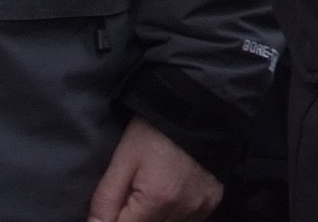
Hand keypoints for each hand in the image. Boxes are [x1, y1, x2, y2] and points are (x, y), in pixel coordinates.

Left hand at [87, 117, 222, 221]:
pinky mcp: (212, 203)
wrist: (197, 108)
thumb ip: (105, 200)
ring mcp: (202, 208)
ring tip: (152, 191)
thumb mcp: (123, 160)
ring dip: (153, 217)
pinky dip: (173, 214)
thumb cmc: (155, 131)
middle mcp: (184, 210)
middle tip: (132, 194)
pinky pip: (186, 220)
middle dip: (133, 218)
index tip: (116, 202)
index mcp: (158, 200)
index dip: (112, 220)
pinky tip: (170, 194)